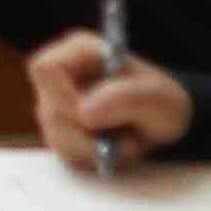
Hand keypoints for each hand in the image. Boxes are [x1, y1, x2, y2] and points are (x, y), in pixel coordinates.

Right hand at [23, 29, 195, 166]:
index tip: (91, 117)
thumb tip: (83, 112)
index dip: (62, 97)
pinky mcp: (62, 130)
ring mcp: (58, 104)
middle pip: (49, 110)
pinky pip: (64, 153)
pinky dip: (92, 158)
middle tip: (124, 139)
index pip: (45, 69)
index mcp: (80, 52)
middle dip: (86, 134)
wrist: (165, 123)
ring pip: (55, 136)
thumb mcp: (158, 98)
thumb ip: (124, 99)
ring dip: (94, 149)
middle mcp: (62, 76)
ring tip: (125, 143)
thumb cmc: (162, 101)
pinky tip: (113, 149)